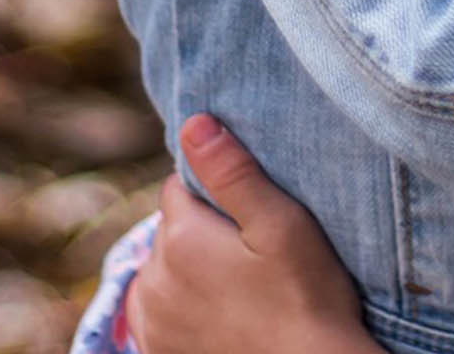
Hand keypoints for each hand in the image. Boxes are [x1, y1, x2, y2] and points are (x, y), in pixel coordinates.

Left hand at [128, 115, 377, 353]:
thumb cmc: (304, 294)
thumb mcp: (280, 223)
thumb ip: (233, 173)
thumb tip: (193, 123)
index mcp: (180, 238)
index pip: (181, 184)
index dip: (217, 186)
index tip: (253, 206)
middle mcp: (151, 278)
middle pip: (171, 225)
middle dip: (203, 224)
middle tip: (253, 243)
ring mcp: (150, 320)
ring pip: (162, 266)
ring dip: (189, 263)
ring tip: (241, 278)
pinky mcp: (155, 349)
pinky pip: (157, 306)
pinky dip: (180, 300)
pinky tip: (221, 306)